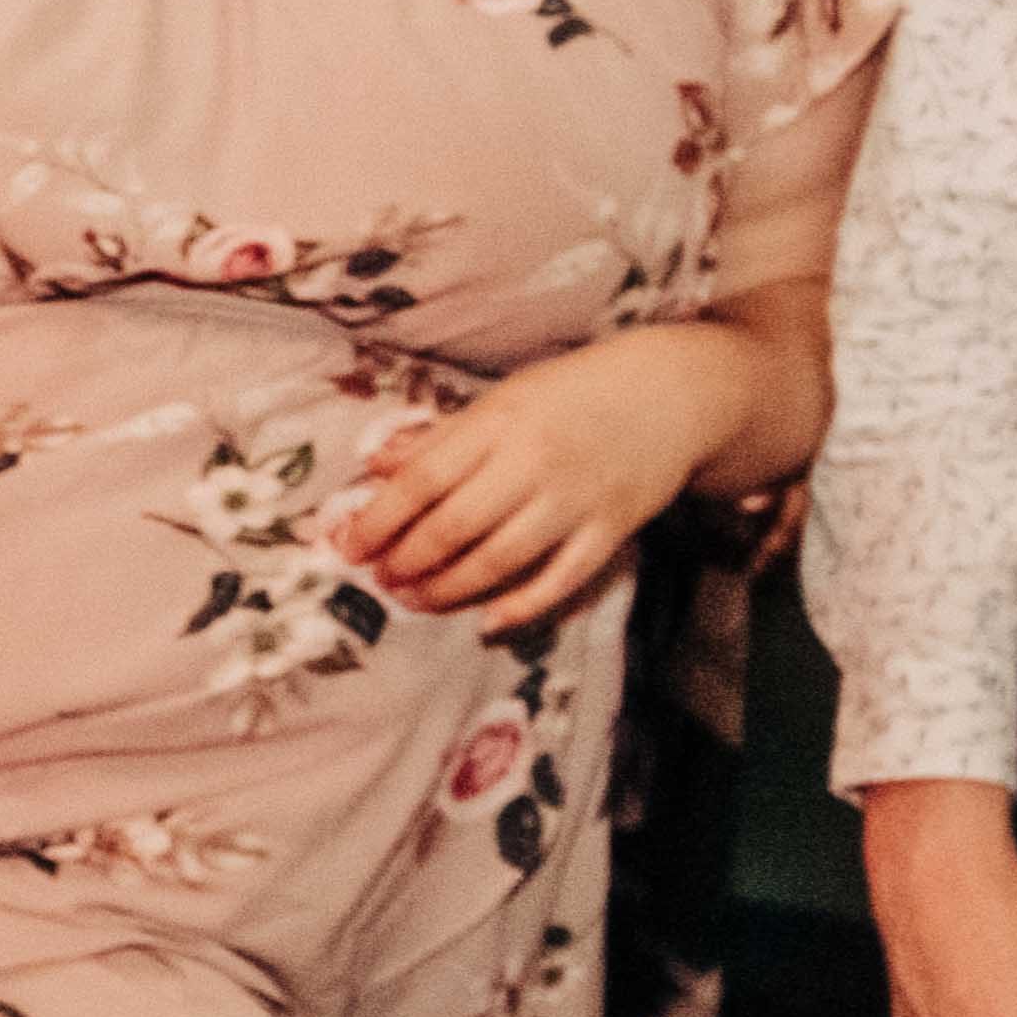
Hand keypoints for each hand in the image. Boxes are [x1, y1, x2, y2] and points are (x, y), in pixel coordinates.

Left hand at [342, 332, 732, 631]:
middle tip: (379, 579)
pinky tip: (487, 623)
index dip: (378, 519)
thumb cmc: (570, 395)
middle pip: (455, 524)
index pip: (423, 478)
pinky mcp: (612, 529)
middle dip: (407, 560)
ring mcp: (576, 498)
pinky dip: (523, 606)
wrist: (669, 393)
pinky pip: (562, 579)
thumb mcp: (502, 400)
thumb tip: (375, 465)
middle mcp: (534, 461)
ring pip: (501, 558)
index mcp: (499, 423)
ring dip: (449, 588)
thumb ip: (440, 437)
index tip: (347, 548)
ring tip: (413, 600)